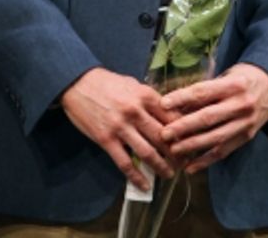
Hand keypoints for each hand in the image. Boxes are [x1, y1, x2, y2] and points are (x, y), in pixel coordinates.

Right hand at [60, 67, 176, 190]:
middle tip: (184, 162)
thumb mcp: (132, 84)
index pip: (172, 117)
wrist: (77, 83)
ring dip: (161, 166)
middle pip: (163, 137)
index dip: (184, 131)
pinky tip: (144, 185)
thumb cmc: (107, 82)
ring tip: (169, 174)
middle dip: (177, 153)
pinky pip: (125, 163)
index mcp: (145, 95)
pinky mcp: (106, 139)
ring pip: (147, 153)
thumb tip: (167, 114)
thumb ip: (149, 99)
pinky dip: (136, 177)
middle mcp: (135, 111)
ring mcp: (120, 127)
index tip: (190, 141)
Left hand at [158, 63, 267, 172]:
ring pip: (215, 138)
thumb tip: (176, 104)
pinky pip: (224, 151)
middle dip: (183, 127)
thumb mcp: (226, 76)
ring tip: (173, 151)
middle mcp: (241, 104)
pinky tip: (190, 167)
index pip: (203, 92)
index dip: (182, 98)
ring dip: (192, 146)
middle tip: (164, 134)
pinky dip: (206, 161)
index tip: (163, 104)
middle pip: (208, 117)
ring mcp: (245, 123)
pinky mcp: (247, 137)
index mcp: (233, 85)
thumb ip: (205, 91)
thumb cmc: (244, 78)